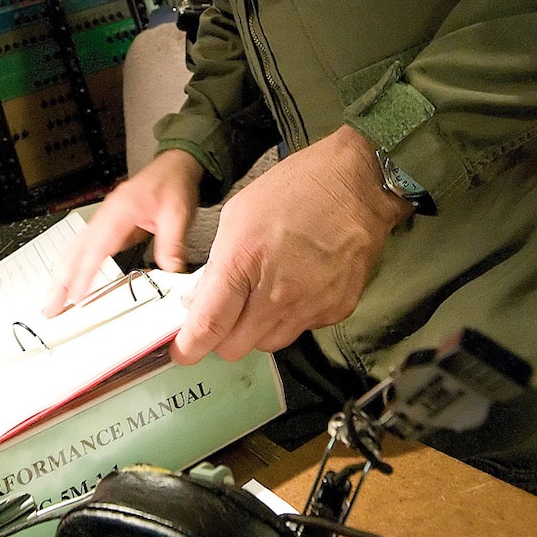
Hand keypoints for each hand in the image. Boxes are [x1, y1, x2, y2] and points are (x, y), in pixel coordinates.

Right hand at [42, 149, 203, 314]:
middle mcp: (105, 216)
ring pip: (74, 250)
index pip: (95, 249)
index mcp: (118, 212)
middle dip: (59, 281)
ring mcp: (103, 220)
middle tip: (50, 307)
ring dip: (61, 275)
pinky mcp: (107, 225)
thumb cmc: (172, 183)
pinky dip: (71, 265)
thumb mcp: (177, 214)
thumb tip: (169, 270)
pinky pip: (82, 248)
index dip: (84, 275)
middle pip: (74, 251)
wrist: (174, 166)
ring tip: (53, 299)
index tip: (75, 296)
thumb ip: (172, 244)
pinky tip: (68, 279)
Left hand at [170, 125, 410, 364]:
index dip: (189, 347)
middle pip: (236, 347)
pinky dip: (289, 318)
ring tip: (260, 298)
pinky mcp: (336, 310)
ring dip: (255, 331)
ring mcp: (310, 305)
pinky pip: (301, 329)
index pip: (209, 325)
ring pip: (268, 344)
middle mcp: (278, 293)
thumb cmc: (294, 190)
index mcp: (244, 262)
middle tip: (222, 319)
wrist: (355, 184)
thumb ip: (217, 266)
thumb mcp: (237, 216)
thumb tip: (199, 301)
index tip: (182, 352)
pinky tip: (293, 289)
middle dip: (221, 339)